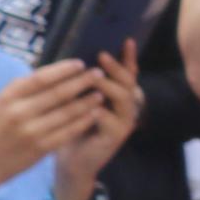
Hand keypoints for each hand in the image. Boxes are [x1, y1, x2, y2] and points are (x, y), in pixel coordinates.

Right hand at [0, 61, 108, 199]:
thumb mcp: (0, 104)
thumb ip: (24, 89)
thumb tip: (56, 71)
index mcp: (7, 97)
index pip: (41, 77)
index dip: (64, 69)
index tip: (81, 63)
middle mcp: (19, 112)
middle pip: (59, 93)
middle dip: (83, 81)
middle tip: (100, 73)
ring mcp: (31, 131)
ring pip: (68, 112)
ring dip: (88, 101)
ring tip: (101, 93)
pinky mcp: (41, 148)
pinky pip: (69, 131)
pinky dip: (84, 121)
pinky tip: (95, 113)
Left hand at [52, 51, 139, 199]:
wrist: (70, 159)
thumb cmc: (70, 126)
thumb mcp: (74, 100)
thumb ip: (78, 83)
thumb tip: (72, 57)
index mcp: (117, 95)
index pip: (127, 72)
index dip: (128, 57)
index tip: (126, 40)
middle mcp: (126, 105)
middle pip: (128, 82)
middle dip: (116, 68)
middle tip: (102, 56)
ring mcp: (124, 121)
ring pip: (123, 98)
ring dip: (108, 87)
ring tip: (94, 77)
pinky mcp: (115, 136)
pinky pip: (111, 120)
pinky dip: (100, 111)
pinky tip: (91, 106)